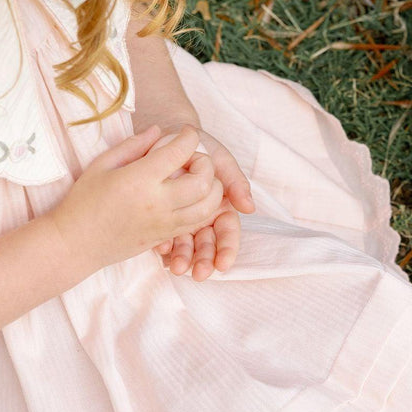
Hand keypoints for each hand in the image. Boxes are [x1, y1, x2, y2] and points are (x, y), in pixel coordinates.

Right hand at [48, 126, 223, 274]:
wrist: (76, 243)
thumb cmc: (84, 201)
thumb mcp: (103, 164)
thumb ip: (134, 145)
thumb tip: (159, 131)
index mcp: (140, 180)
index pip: (180, 152)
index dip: (189, 136)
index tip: (186, 131)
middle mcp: (158, 203)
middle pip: (204, 181)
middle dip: (206, 163)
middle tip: (191, 158)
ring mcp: (165, 223)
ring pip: (209, 206)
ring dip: (211, 188)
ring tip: (196, 178)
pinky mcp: (166, 237)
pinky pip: (198, 222)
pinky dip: (204, 207)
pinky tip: (191, 196)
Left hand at [155, 128, 255, 279]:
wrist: (168, 137)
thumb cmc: (200, 147)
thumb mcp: (221, 161)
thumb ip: (236, 182)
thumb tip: (250, 208)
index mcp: (221, 207)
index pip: (228, 233)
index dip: (227, 249)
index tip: (223, 264)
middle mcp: (203, 217)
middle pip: (208, 245)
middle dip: (205, 261)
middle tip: (200, 273)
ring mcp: (181, 220)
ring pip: (186, 246)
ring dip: (185, 259)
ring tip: (177, 268)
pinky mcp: (160, 219)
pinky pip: (163, 237)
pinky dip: (164, 246)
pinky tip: (161, 250)